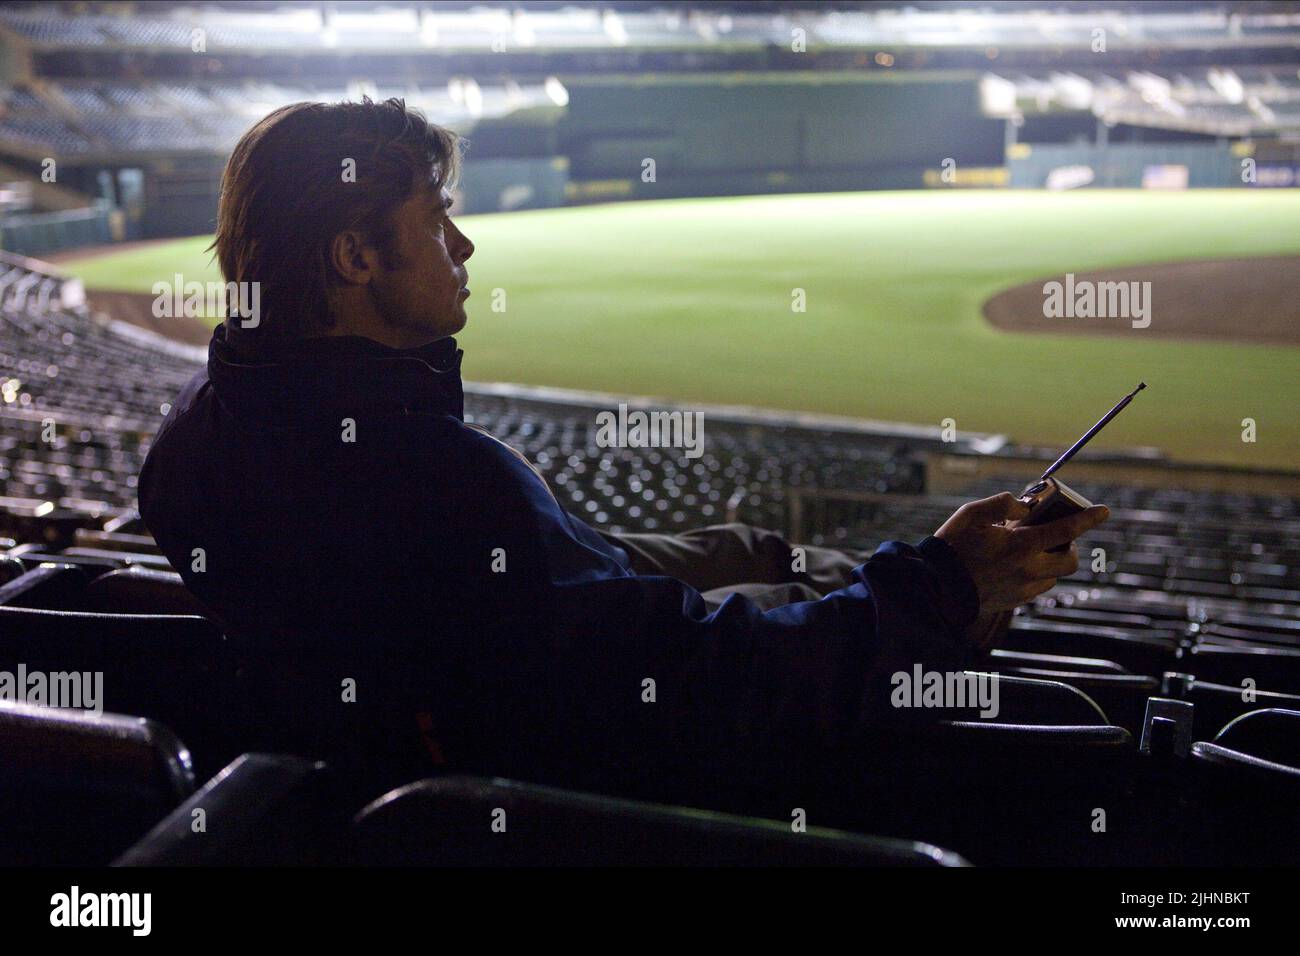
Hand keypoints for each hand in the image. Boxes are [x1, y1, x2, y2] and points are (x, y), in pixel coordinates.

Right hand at [935, 492, 1109, 615]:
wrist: (937, 587)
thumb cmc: (952, 547)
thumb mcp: (971, 514)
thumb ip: (1002, 504)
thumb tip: (1024, 506)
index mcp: (1020, 545)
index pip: (1066, 530)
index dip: (1088, 519)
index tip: (1104, 511)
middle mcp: (1027, 569)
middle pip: (1070, 560)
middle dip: (1071, 546)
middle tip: (1056, 535)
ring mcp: (1022, 588)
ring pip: (1054, 576)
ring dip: (1050, 561)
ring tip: (1029, 550)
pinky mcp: (1014, 601)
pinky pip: (1036, 588)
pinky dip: (1035, 575)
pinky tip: (1016, 566)